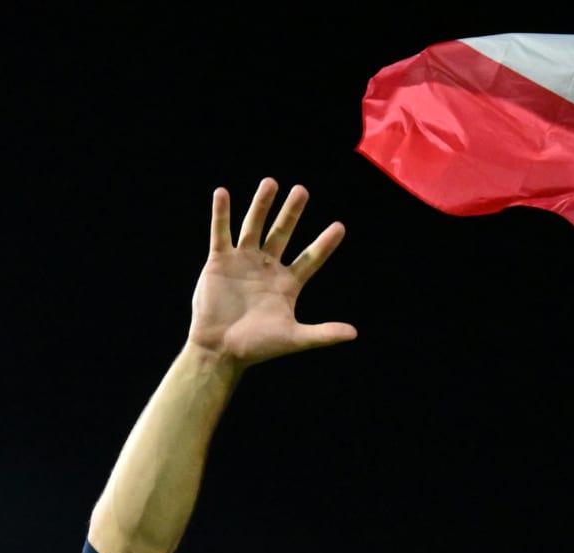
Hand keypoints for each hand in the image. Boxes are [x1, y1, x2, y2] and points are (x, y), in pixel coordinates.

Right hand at [188, 179, 355, 367]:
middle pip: (283, 233)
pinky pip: (221, 233)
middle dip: (292, 213)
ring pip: (254, 227)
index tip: (340, 226)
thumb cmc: (258, 347)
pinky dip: (221, 214)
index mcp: (288, 283)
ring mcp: (243, 261)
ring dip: (261, 205)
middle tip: (302, 190)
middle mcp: (267, 267)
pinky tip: (223, 193)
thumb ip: (323, 334)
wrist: (221, 349)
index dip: (325, 244)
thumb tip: (354, 333)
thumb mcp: (294, 338)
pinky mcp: (219, 261)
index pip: (311, 258)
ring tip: (271, 182)